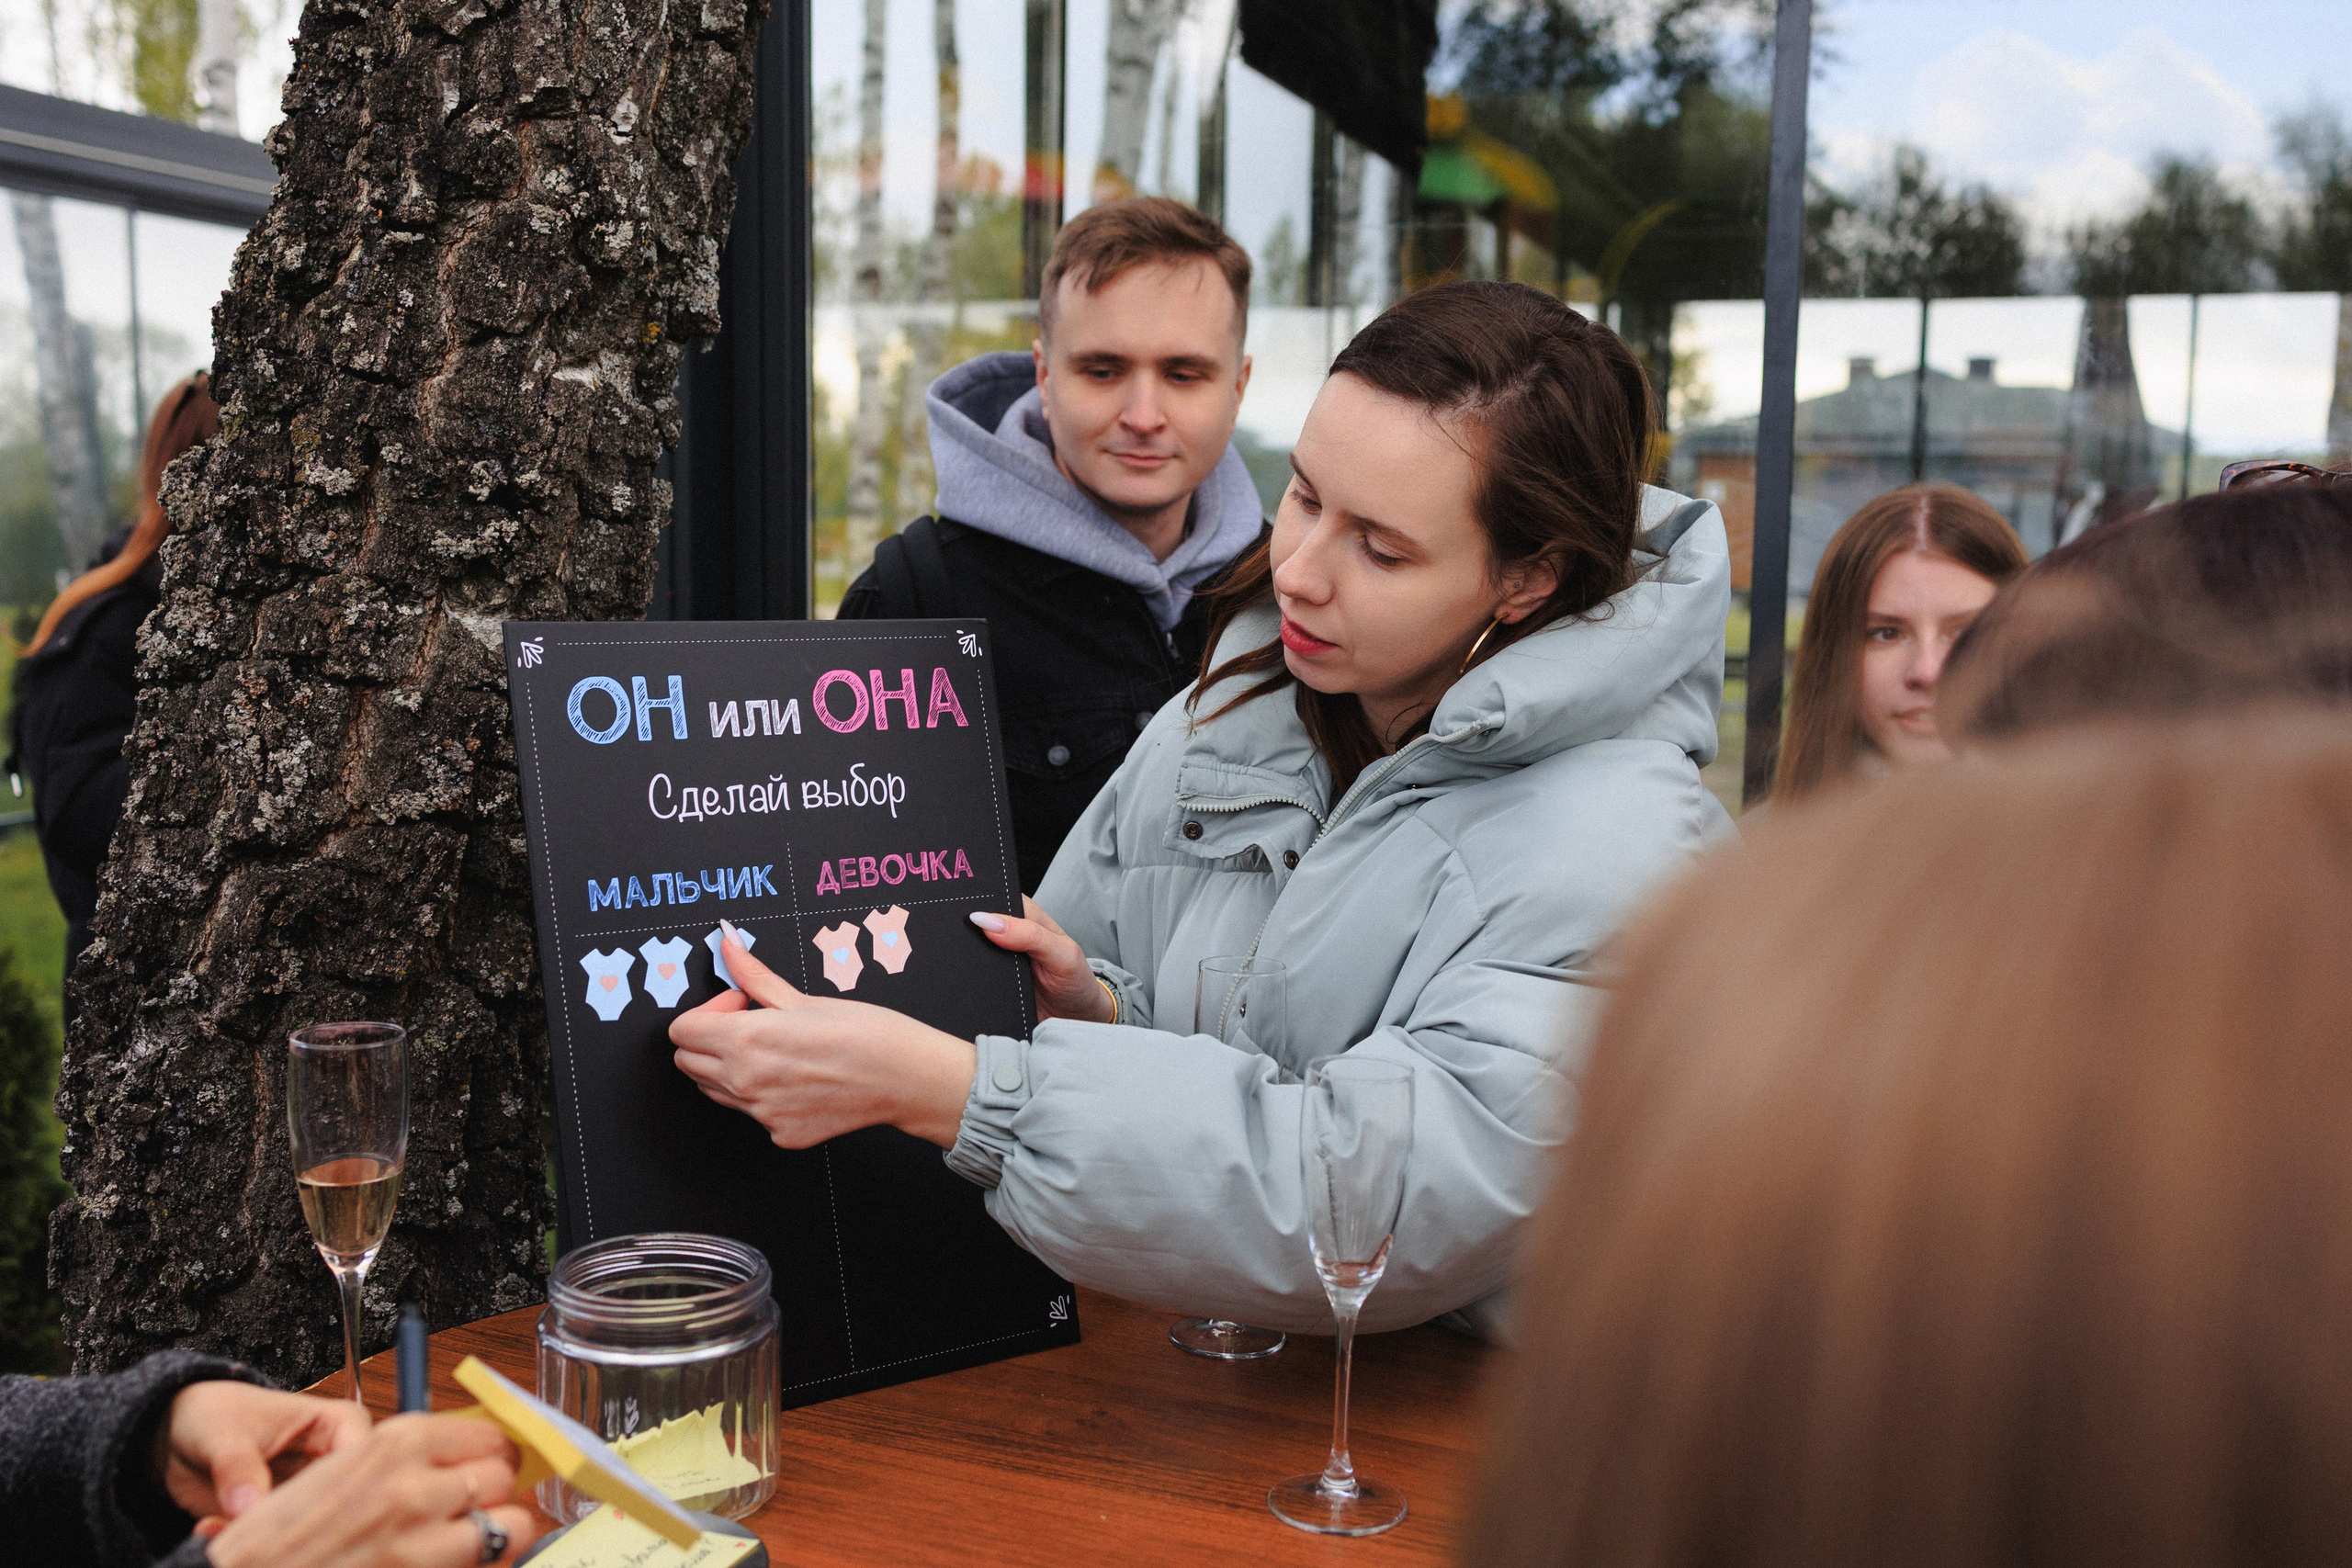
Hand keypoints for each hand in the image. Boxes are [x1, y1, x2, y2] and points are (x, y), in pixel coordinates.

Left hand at [160, 1380, 370, 1524]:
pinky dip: (246, 1548)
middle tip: (261, 1535)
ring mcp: (309, 1495)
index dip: (341, 1489)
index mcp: (340, 1424)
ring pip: (313, 1529)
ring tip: (228, 1532)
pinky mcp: (283, 1521)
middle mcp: (333, 1462)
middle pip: (344, 1502)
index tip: (300, 1512)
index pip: (361, 1461)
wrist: (177, 1434)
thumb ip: (238, 1466)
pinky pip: (277, 1544)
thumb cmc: (214, 1413)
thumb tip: (248, 1506)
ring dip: (273, 1541)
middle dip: (303, 1524)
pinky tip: (210, 1528)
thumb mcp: (223, 1432)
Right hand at [204, 1413, 536, 1567]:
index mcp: (395, 1443)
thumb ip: (407, 1459)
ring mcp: (421, 1542)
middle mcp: (414, 1486)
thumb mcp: (345, 1470)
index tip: (489, 1469)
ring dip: (497, 1536)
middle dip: (496, 1496)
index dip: (493, 1458)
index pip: (490, 1437)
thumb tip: (469, 1458)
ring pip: (510, 1526)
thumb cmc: (282, 1536)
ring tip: (470, 1545)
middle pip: (504, 1479)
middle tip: (477, 1510)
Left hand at [670, 922, 978, 1148]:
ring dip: (729, 1068)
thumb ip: (754, 977)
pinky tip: (798, 1079)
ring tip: (776, 1052)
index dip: (707, 1010)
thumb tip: (727, 945)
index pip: (681, 1030)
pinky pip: (751, 1113)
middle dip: (709, 1039)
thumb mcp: (804, 997)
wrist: (907, 1077)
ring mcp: (762, 1114)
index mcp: (746, 1040)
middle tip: (751, 1024)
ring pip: (714, 1090)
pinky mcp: (780, 1135)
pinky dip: (763, 1096)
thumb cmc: (866, 1033)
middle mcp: (746, 1082)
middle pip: (687, 1062)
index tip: (738, 1004)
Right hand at [968, 899, 1114, 1023]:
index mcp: (1025, 915)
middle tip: (964, 941)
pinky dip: (967, 977)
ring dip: (964, 956)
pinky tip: (968, 981)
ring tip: (967, 962)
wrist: (1074, 1019)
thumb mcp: (1062, 953)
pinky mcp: (990, 980)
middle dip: (966, 930)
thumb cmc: (1075, 979)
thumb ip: (1031, 935)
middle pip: (976, 924)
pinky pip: (971, 975)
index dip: (978, 901)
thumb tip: (988, 921)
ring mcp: (996, 958)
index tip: (964, 912)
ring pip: (969, 950)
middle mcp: (1007, 933)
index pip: (994, 897)